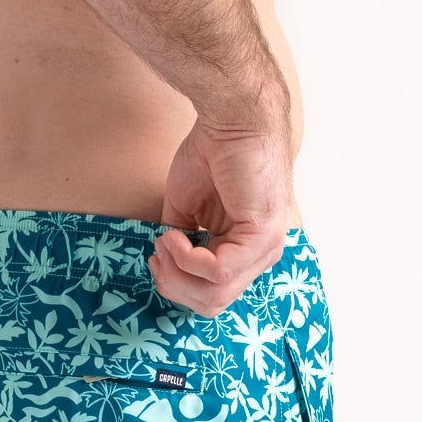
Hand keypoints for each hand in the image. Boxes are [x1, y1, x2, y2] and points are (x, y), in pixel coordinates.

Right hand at [148, 112, 291, 315]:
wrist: (232, 119)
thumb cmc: (212, 153)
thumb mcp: (187, 207)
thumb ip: (182, 239)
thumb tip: (165, 263)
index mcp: (245, 251)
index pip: (212, 295)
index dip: (176, 284)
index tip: (156, 255)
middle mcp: (260, 256)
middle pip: (212, 303)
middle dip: (173, 285)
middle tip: (157, 253)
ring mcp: (265, 249)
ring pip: (216, 294)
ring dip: (178, 272)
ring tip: (166, 240)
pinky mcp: (262, 236)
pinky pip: (219, 271)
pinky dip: (188, 258)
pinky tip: (176, 235)